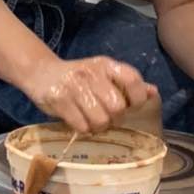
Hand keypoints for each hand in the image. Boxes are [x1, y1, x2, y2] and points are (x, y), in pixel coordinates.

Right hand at [22, 56, 157, 134]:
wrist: (40, 72)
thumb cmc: (78, 76)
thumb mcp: (103, 74)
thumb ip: (126, 84)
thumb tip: (153, 92)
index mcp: (105, 64)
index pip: (132, 80)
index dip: (136, 99)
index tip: (128, 106)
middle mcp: (91, 73)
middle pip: (117, 107)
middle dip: (114, 118)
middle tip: (106, 116)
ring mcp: (74, 86)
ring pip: (100, 120)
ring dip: (98, 126)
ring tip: (91, 121)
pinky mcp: (59, 99)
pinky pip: (81, 125)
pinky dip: (83, 129)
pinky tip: (78, 121)